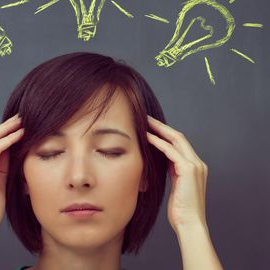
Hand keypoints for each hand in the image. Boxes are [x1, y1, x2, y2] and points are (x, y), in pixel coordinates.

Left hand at [146, 115, 207, 233]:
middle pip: (178, 136)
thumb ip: (172, 171)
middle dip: (161, 126)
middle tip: (146, 118)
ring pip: (176, 139)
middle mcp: (198, 163)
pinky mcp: (189, 170)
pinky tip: (147, 137)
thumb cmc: (181, 210)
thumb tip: (160, 160)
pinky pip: (171, 151)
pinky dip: (158, 142)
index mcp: (195, 166)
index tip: (151, 126)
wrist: (190, 224)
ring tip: (145, 123)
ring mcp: (195, 165)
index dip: (165, 133)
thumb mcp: (176, 185)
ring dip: (159, 130)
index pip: (179, 143)